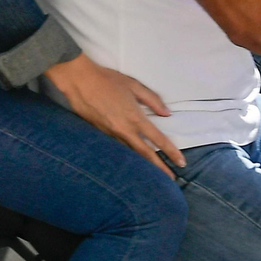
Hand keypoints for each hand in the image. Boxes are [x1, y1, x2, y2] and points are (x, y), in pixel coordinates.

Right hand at [45, 54, 185, 178]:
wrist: (79, 81)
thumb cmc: (107, 80)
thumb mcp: (134, 85)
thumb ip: (152, 100)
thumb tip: (167, 113)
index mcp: (135, 118)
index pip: (158, 139)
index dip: (171, 152)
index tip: (181, 162)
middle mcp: (124, 130)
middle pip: (145, 154)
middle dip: (159, 168)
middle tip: (171, 180)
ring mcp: (110, 135)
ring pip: (130, 154)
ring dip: (143, 166)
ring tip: (154, 176)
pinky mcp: (99, 135)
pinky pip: (117, 149)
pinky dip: (126, 157)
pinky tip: (130, 162)